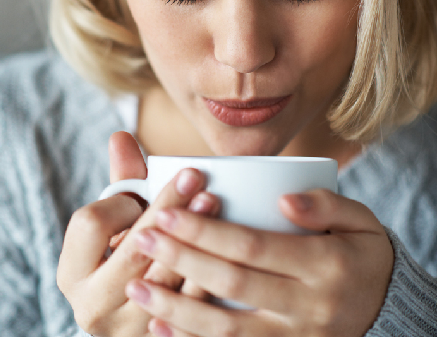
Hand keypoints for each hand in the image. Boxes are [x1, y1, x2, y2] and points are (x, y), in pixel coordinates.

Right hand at [58, 132, 218, 336]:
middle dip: (166, 211)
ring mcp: (126, 331)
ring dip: (193, 240)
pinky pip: (190, 311)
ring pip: (164, 282)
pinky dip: (208, 278)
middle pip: (132, 250)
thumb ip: (120, 184)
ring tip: (214, 202)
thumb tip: (121, 135)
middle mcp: (91, 307)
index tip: (140, 195)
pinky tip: (227, 250)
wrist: (132, 327)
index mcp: (71, 273)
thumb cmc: (123, 264)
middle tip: (196, 179)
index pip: (90, 223)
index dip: (120, 203)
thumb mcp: (114, 229)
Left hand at [126, 187, 393, 336]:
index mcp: (325, 266)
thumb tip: (283, 199)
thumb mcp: (359, 221)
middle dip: (180, 260)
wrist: (387, 310)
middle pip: (231, 283)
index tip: (165, 213)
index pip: (252, 246)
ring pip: (226, 328)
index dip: (204, 231)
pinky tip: (160, 327)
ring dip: (175, 307)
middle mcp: (310, 308)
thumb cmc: (360, 254)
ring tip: (136, 286)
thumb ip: (325, 204)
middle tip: (142, 238)